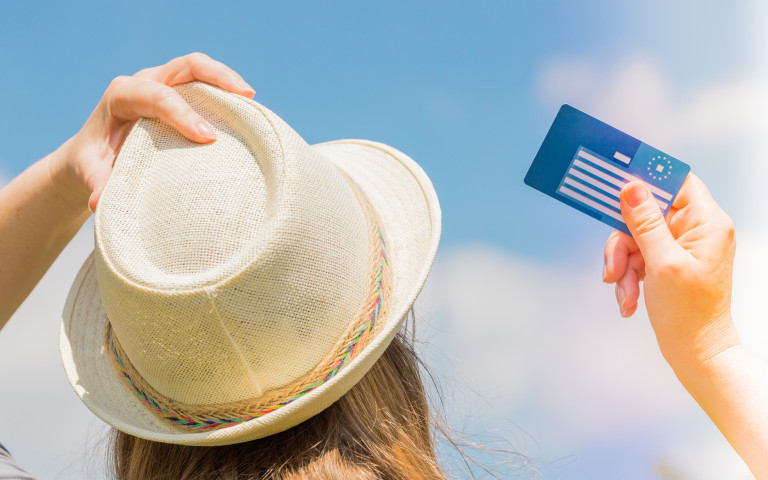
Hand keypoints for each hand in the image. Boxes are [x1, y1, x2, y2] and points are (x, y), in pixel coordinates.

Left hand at [49, 52, 254, 212]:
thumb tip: (99, 204)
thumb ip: (97, 184)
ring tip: (252, 99)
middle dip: (218, 76)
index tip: (207, 137)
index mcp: (122, 95)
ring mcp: (165, 83)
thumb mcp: (91, 171)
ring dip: (228, 80)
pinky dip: (226, 93)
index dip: (182, 114)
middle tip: (246, 95)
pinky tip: (246, 112)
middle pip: (186, 66)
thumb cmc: (95, 161)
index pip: (157, 96)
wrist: (94, 150)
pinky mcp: (180, 92)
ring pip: (200, 69)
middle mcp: (145, 81)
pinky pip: (206, 84)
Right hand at [603, 174, 738, 366]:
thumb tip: (632, 188)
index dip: (647, 181)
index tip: (618, 186)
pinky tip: (629, 300)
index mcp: (706, 223)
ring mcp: (681, 248)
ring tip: (623, 291)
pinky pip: (638, 257)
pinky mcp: (668, 264)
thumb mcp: (662, 263)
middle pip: (646, 213)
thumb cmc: (690, 314)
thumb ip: (645, 222)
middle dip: (624, 242)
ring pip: (636, 237)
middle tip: (614, 266)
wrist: (697, 353)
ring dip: (623, 265)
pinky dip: (628, 277)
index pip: (676, 181)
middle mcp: (696, 231)